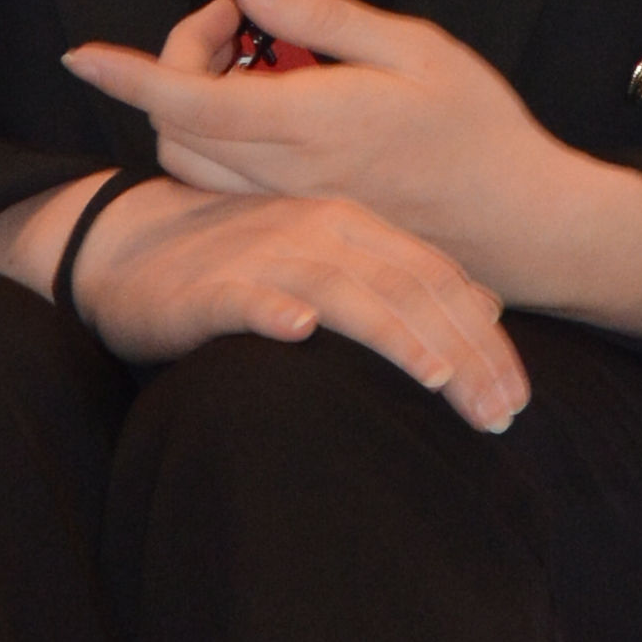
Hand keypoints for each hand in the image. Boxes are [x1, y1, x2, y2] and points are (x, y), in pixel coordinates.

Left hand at [64, 0, 641, 349]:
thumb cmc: (480, 129)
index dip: (128, 73)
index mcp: (313, 121)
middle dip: (178, 67)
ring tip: (255, 66)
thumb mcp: (415, 47)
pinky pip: (229, 191)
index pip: (189, 97)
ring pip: (195, 166)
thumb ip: (322, 15)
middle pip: (178, 128)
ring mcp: (293, 209)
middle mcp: (289, 174)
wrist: (522, 226)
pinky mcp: (304, 227)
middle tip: (239, 25)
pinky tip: (272, 114)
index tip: (82, 53)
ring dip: (196, 111)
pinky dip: (222, 147)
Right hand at [64, 175, 527, 429]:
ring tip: (436, 378)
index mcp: (352, 223)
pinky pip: (243, 295)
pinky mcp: (206, 287)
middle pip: (406, 290)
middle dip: (462, 354)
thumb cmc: (238, 261)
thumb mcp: (329, 256)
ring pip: (340, 291)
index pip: (437, 279)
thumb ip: (400, 276)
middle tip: (499, 417)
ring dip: (392, 334)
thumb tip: (487, 310)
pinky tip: (297, 333)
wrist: (123, 247)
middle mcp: (315, 231)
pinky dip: (272, 309)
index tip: (518, 400)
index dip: (485, 340)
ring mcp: (261, 256)